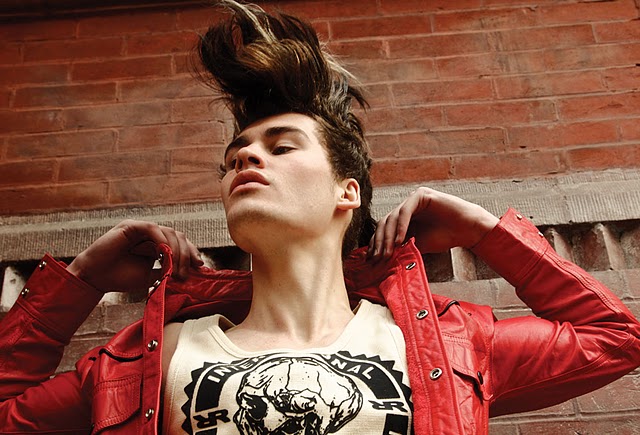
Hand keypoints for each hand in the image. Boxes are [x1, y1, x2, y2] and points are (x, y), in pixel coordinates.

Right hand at [67, 220, 202, 292]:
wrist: (95, 278)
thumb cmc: (120, 277)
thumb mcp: (151, 276)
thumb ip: (167, 270)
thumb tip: (188, 272)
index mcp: (157, 244)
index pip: (180, 244)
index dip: (191, 253)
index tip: (199, 266)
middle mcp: (151, 234)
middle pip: (178, 236)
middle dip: (186, 254)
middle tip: (185, 272)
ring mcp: (142, 228)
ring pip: (169, 232)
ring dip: (176, 251)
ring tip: (175, 269)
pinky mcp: (131, 226)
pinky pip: (153, 228)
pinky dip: (162, 241)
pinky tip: (164, 254)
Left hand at [368, 187, 498, 259]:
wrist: (467, 230)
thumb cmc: (444, 237)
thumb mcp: (416, 245)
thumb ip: (400, 247)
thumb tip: (380, 260)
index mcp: (402, 218)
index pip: (383, 230)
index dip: (377, 244)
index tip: (372, 260)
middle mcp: (405, 207)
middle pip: (384, 223)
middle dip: (380, 242)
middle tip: (378, 258)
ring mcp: (412, 200)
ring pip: (392, 217)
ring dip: (388, 237)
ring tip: (388, 253)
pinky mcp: (420, 195)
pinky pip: (405, 211)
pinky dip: (400, 227)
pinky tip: (400, 241)